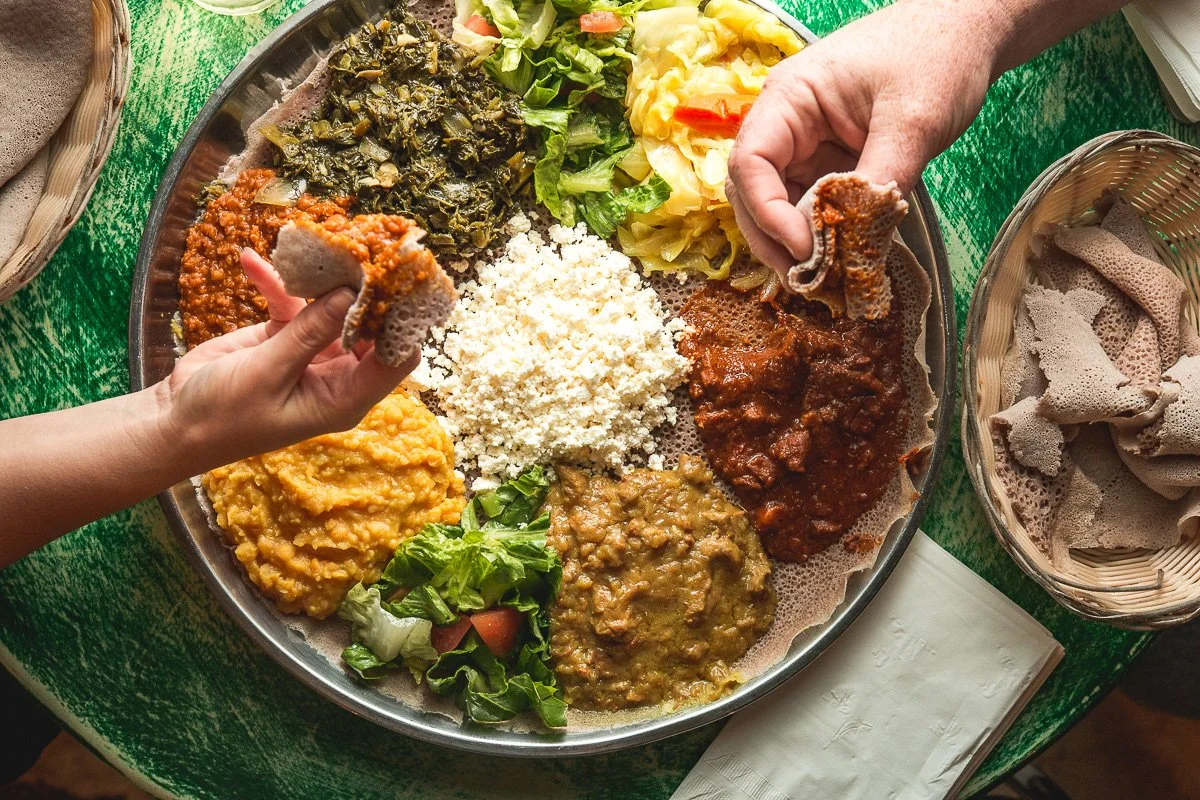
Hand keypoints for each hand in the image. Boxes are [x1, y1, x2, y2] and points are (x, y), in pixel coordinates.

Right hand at [160, 249, 416, 467]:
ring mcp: (311, 352)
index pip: (394, 360)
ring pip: (331, 308)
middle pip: (369, 327)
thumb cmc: (225, 415)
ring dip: (324, 278)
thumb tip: (352, 295)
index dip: (402, 324)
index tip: (399, 285)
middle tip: (367, 249)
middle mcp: (337, 374)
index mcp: (344, 397)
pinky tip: (250, 260)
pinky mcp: (283, 335)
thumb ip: (309, 333)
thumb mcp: (268, 373)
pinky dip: (275, 282)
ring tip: (322, 242)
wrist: (177, 420)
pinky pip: (290, 302)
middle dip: (368, 291)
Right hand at [726, 0, 1001, 276]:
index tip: (804, 247)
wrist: (968, 35)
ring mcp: (807, 146)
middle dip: (773, 238)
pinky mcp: (830, 163)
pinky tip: (840, 260)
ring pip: (779, 205)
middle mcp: (787, 124)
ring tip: (823, 279)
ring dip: (795, 243)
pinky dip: (823, 235)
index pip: (751, 163)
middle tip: (804, 279)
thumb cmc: (936, 56)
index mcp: (789, 98)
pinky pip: (813, 206)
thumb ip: (881, 178)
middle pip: (753, 192)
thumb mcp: (912, 120)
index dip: (767, 213)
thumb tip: (857, 243)